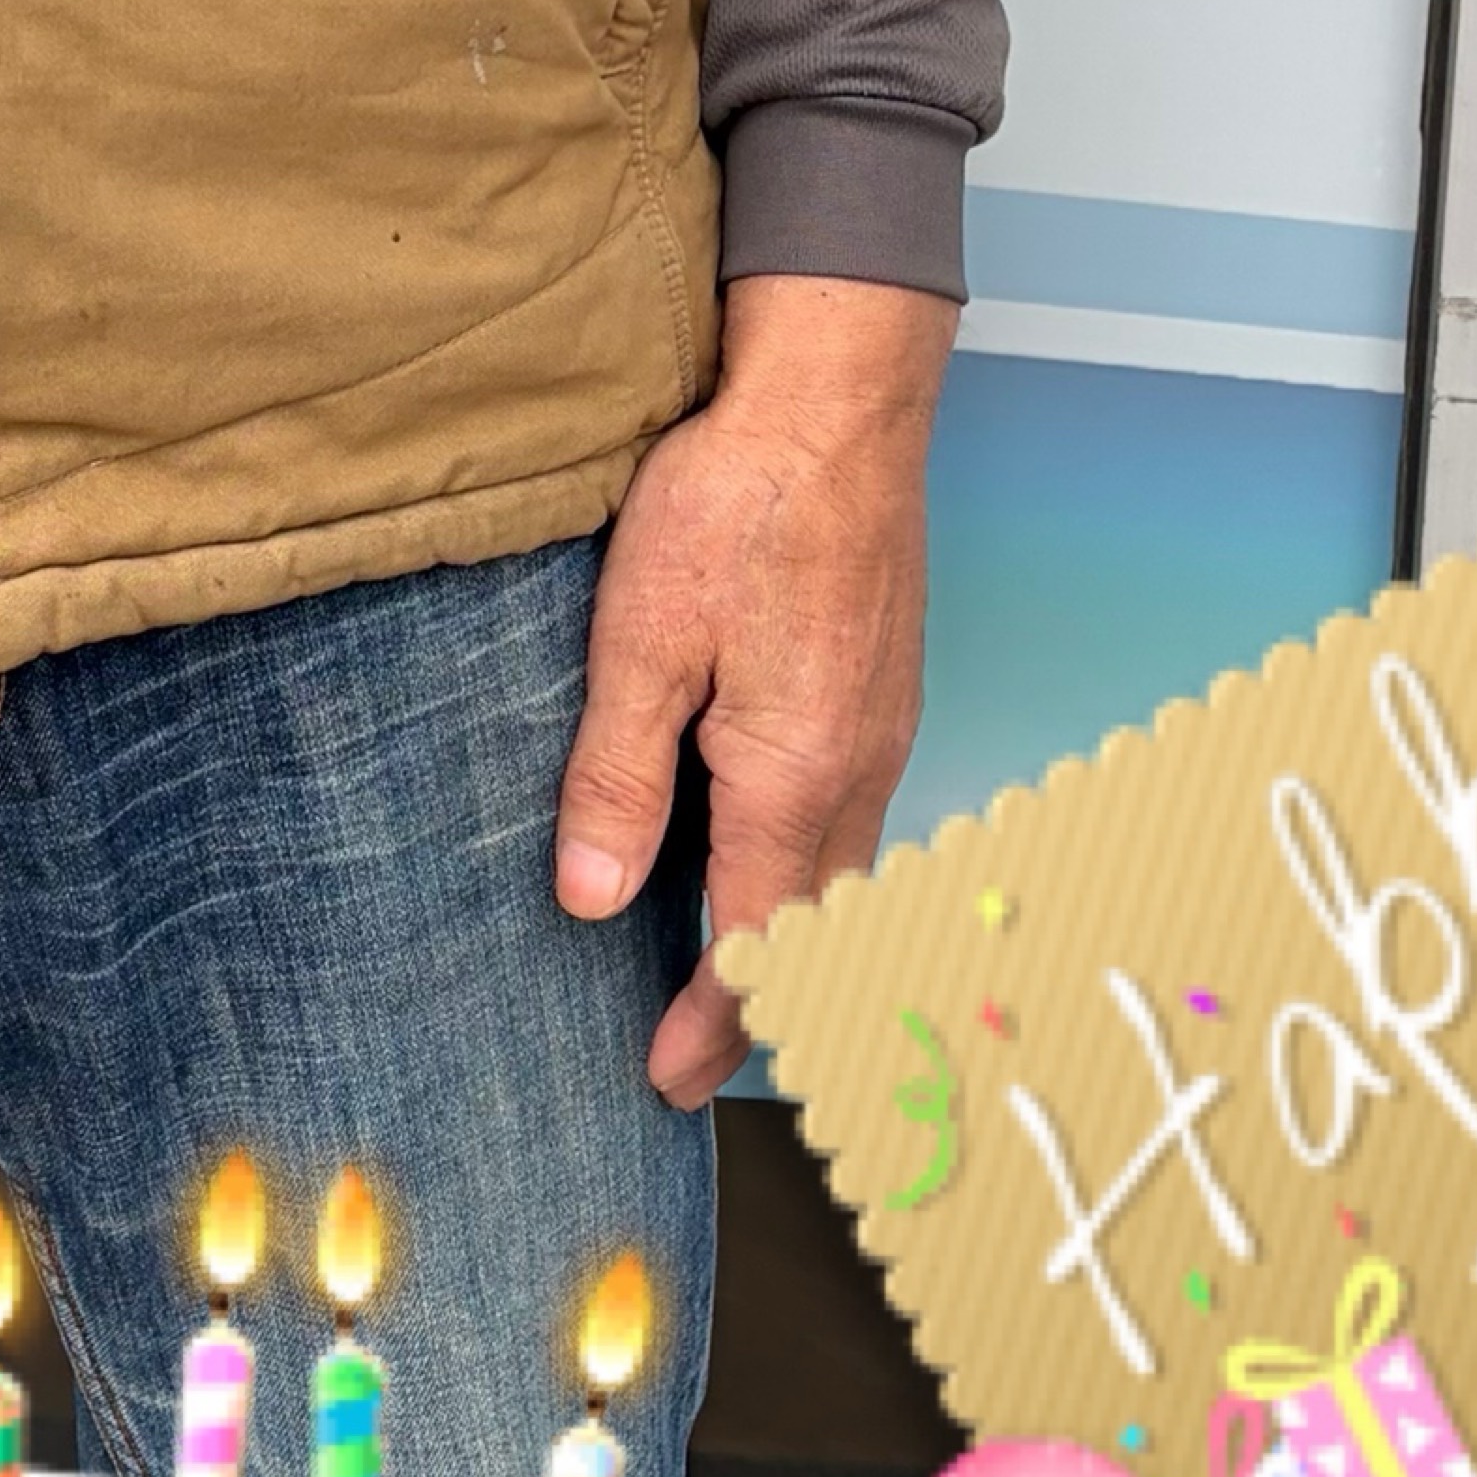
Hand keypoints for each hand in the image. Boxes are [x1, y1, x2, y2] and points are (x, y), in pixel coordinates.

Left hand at [554, 271, 955, 1098]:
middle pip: (816, 932)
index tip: (663, 1077)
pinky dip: (814, 872)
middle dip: (757, 1004)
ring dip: (791, 941)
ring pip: (844, 877)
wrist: (838, 398)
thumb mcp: (641, 638)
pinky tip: (771, 854)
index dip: (710, 1024)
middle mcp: (858, 771)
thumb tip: (590, 901)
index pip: (759, 947)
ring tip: (727, 973)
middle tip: (689, 1053)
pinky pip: (856, 818)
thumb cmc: (739, 501)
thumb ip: (618, 777)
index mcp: (793, 777)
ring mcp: (884, 730)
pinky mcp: (885, 687)